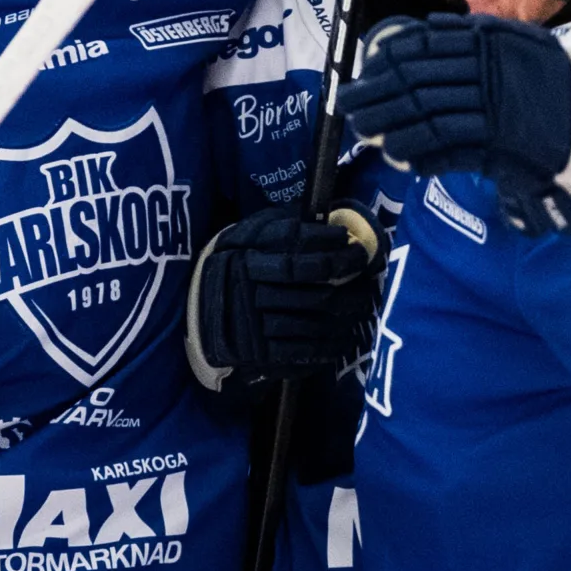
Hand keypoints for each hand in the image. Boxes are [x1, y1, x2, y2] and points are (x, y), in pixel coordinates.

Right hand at [187, 206, 382, 389]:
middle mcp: (251, 290)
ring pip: (316, 322)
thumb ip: (281, 224)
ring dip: (347, 316)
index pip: (297, 248)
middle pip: (315, 291)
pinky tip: (346, 335)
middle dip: (351, 286)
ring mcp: (256, 325)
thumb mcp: (247, 234)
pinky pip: (305, 352)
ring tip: (362, 306)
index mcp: (247, 255)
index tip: (353, 244)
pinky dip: (332, 345)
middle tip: (368, 281)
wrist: (202, 312)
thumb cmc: (234, 264)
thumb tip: (327, 216)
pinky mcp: (261, 354)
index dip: (330, 245)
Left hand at [337, 14, 570, 234]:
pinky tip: (401, 157)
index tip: (365, 70)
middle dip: (376, 94)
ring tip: (367, 134)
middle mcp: (486, 69)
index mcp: (488, 40)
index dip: (387, 59)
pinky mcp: (498, 143)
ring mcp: (491, 107)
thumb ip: (476, 34)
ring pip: (426, 115)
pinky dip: (421, 153)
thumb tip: (426, 27)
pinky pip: (448, 147)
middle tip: (348, 104)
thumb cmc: (550, 81)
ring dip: (390, 126)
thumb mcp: (519, 43)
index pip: (423, 45)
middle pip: (416, 81)